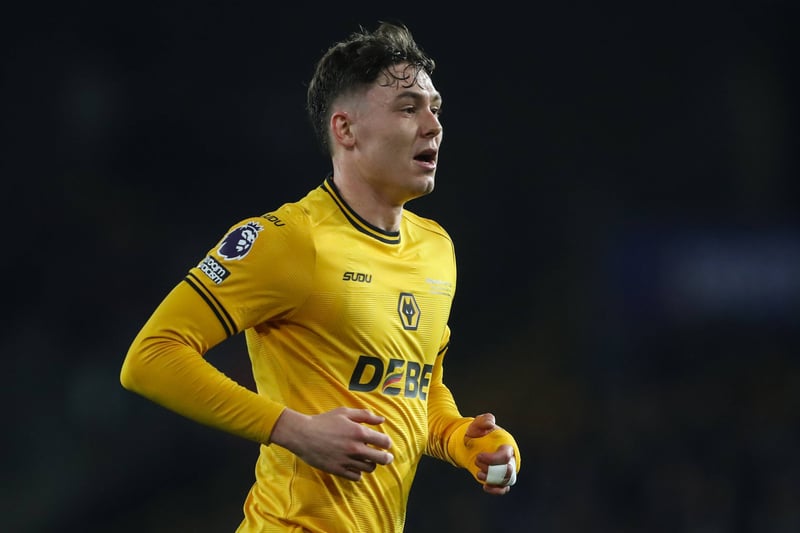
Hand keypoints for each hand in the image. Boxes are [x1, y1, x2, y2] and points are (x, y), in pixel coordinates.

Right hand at [269, 407, 393, 480]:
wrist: (302, 434)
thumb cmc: (324, 421)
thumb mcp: (344, 412)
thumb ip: (365, 415)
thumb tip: (381, 420)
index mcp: (359, 432)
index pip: (384, 442)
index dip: (387, 443)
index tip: (385, 444)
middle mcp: (355, 448)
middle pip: (381, 459)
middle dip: (386, 458)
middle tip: (386, 457)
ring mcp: (347, 461)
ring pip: (369, 468)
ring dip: (371, 464)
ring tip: (368, 460)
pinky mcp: (338, 470)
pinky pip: (356, 477)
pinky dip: (358, 473)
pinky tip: (355, 466)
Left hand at [465, 413, 517, 494]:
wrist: (472, 444)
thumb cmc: (478, 433)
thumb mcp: (478, 424)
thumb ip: (484, 420)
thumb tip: (490, 423)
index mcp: (507, 446)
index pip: (505, 456)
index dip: (493, 459)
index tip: (478, 457)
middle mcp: (509, 459)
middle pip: (508, 471)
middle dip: (492, 470)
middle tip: (476, 462)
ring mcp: (505, 470)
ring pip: (506, 481)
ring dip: (493, 480)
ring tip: (479, 474)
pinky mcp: (499, 478)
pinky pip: (503, 489)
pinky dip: (496, 490)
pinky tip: (485, 487)